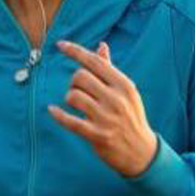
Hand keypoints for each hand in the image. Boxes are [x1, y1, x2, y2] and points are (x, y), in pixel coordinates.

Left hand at [48, 40, 158, 178]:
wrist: (141, 151)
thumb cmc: (131, 116)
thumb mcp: (126, 92)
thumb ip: (111, 69)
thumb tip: (101, 46)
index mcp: (124, 85)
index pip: (95, 61)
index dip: (75, 51)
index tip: (59, 44)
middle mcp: (116, 99)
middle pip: (80, 76)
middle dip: (73, 82)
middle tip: (78, 90)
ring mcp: (107, 118)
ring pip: (73, 96)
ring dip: (69, 98)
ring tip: (75, 104)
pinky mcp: (97, 135)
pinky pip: (70, 121)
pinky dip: (58, 114)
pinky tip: (52, 110)